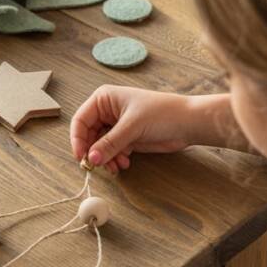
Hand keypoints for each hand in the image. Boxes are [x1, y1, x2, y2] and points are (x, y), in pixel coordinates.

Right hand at [71, 86, 195, 172]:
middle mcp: (107, 111)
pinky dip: (115, 159)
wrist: (188, 123)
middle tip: (97, 166)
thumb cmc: (162, 113)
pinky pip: (111, 151)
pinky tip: (125, 164)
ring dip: (105, 159)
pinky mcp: (126, 138)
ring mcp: (116, 125)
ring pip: (99, 146)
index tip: (81, 157)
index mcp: (104, 99)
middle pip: (88, 135)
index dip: (78, 139)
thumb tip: (90, 159)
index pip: (81, 120)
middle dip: (93, 152)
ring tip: (116, 167)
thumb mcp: (132, 127)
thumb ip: (109, 144)